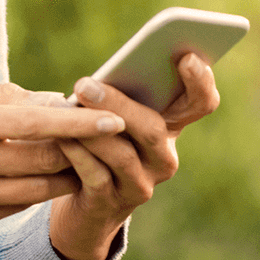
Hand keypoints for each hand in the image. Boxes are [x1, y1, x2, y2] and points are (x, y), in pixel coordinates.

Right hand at [0, 82, 127, 247]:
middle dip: (81, 150)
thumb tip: (49, 100)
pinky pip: (15, 208)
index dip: (77, 123)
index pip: (33, 121)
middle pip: (42, 158)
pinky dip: (37, 194)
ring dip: (66, 176)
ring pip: (36, 189)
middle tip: (107, 141)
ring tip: (87, 163)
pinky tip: (49, 182)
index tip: (112, 119)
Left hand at [49, 53, 220, 259]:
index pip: (200, 103)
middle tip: (84, 84)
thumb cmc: (100, 141)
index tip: (187, 56)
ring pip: (121, 155)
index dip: (200, 82)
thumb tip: (93, 80)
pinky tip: (59, 136)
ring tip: (65, 107)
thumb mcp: (112, 114)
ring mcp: (141, 184)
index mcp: (170, 126)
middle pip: (153, 129)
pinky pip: (95, 175)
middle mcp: (164, 158)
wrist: (85, 201)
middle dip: (118, 104)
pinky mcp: (112, 203)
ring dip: (90, 129)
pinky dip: (76, 152)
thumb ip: (117, 94)